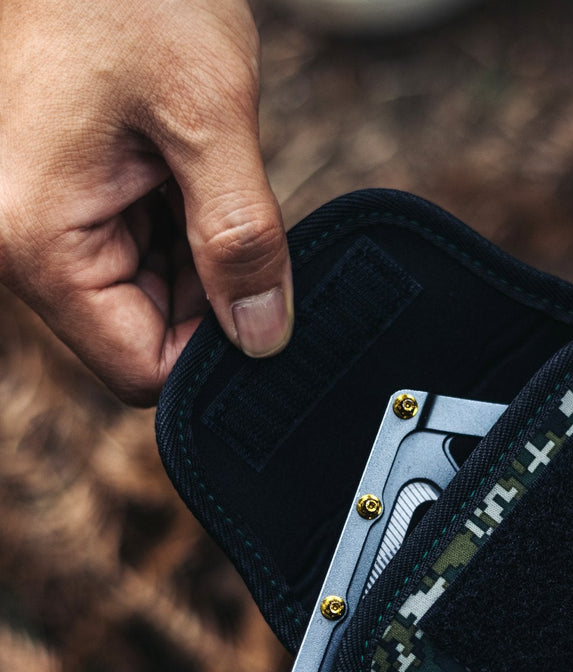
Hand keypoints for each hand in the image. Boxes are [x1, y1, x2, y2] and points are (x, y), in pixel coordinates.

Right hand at [0, 0, 292, 405]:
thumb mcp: (210, 117)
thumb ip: (241, 239)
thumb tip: (263, 339)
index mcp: (39, 238)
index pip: (140, 368)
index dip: (214, 353)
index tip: (263, 299)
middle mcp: (24, 245)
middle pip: (144, 339)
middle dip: (211, 299)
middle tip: (237, 216)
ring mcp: (41, 225)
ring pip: (149, 302)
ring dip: (200, 261)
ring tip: (205, 177)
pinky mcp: (66, 204)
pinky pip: (140, 257)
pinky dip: (185, 234)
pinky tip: (193, 175)